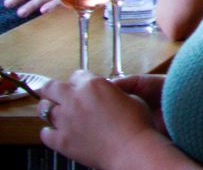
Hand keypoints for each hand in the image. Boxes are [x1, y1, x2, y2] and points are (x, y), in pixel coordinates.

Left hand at [40, 71, 168, 168]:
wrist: (131, 149)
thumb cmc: (136, 125)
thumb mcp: (132, 97)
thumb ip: (114, 92)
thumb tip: (109, 95)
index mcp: (93, 85)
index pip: (76, 74)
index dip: (79, 80)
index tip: (81, 85)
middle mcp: (75, 100)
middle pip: (50, 87)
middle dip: (52, 89)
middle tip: (55, 93)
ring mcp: (65, 120)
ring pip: (44, 109)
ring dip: (49, 109)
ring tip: (56, 112)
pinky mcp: (61, 140)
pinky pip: (45, 134)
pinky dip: (49, 132)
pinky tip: (55, 131)